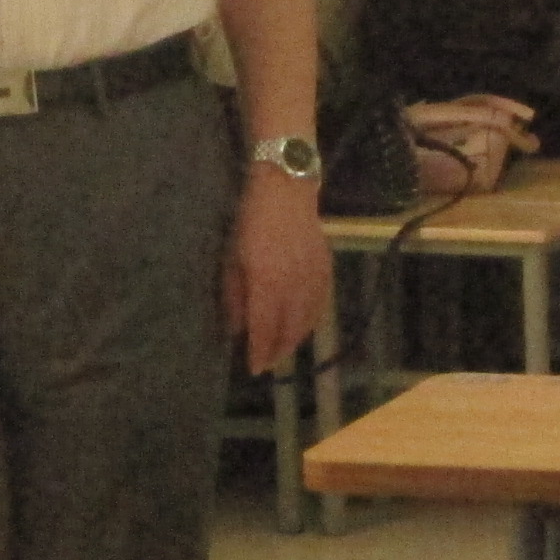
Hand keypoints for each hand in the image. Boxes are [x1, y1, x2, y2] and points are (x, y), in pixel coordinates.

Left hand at [223, 170, 329, 376]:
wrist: (286, 191)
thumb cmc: (251, 222)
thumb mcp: (233, 258)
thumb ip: (234, 296)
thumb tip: (235, 328)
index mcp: (267, 284)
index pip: (265, 329)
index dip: (260, 352)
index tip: (253, 368)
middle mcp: (293, 287)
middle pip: (288, 330)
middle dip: (277, 351)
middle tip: (267, 363)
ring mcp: (313, 279)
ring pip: (307, 321)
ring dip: (295, 339)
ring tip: (283, 349)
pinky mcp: (326, 271)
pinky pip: (321, 305)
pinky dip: (311, 321)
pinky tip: (303, 325)